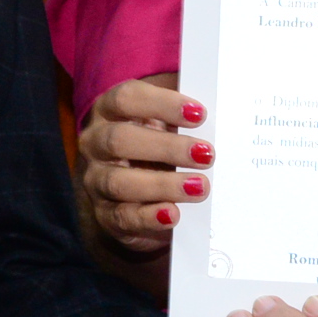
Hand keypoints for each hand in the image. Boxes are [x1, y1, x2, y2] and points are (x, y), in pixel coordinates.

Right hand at [75, 73, 208, 255]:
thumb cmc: (155, 145)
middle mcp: (95, 143)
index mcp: (108, 110)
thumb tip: (222, 118)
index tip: (199, 114)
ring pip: (119, 182)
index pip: (127, 98)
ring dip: (163, 184)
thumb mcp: (164, 124)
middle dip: (167, 147)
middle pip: (120, 140)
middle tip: (207, 154)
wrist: (136, 190)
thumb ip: (183, 119)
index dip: (162, 104)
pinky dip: (149, 217)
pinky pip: (122, 217)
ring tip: (200, 187)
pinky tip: (173, 214)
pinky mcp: (104, 214)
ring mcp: (96, 180)